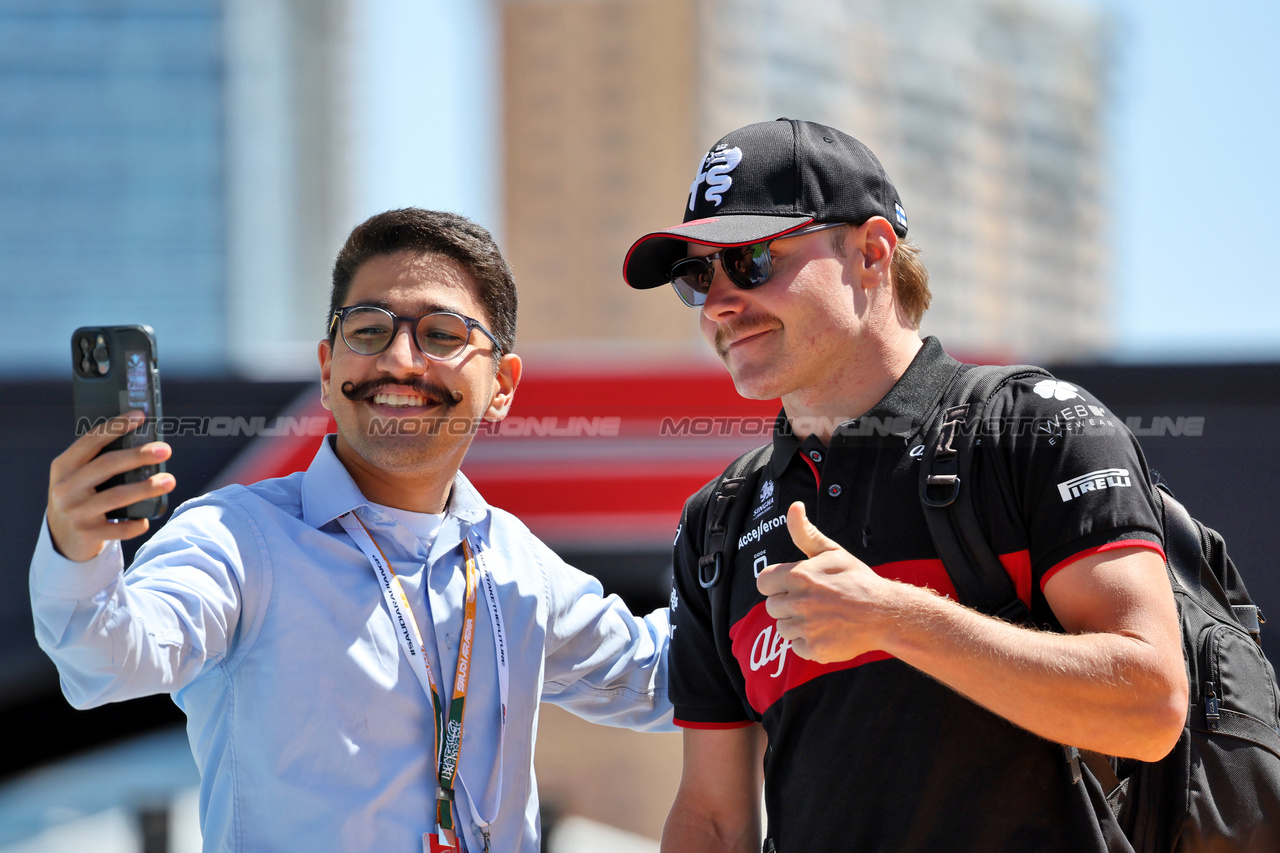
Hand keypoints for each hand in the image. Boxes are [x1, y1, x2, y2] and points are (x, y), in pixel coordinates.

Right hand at [47, 410, 174, 561]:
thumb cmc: (80, 497)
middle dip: (138, 456)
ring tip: (169, 481)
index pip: (91, 440)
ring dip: (146, 488)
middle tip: (165, 450)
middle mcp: (65, 487)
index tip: (140, 415)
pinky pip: (119, 528)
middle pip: (106, 465)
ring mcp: (75, 512)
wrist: (62, 537)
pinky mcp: (87, 533)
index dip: (116, 426)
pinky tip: (145, 519)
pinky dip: (136, 524)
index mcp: (64, 466)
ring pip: (116, 496)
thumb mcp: (78, 477)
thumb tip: (145, 441)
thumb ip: (100, 460)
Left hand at [755, 501, 891, 662]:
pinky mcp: (814, 649)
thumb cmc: (857, 580)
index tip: (790, 586)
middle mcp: (799, 602)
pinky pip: (796, 647)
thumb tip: (794, 506)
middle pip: (772, 607)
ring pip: (782, 628)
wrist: (885, 614)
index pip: (763, 583)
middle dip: (787, 605)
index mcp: (799, 576)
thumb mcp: (831, 552)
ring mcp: (806, 627)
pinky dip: (808, 643)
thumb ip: (805, 532)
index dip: (775, 585)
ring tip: (820, 617)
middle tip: (812, 602)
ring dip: (797, 625)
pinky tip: (826, 632)